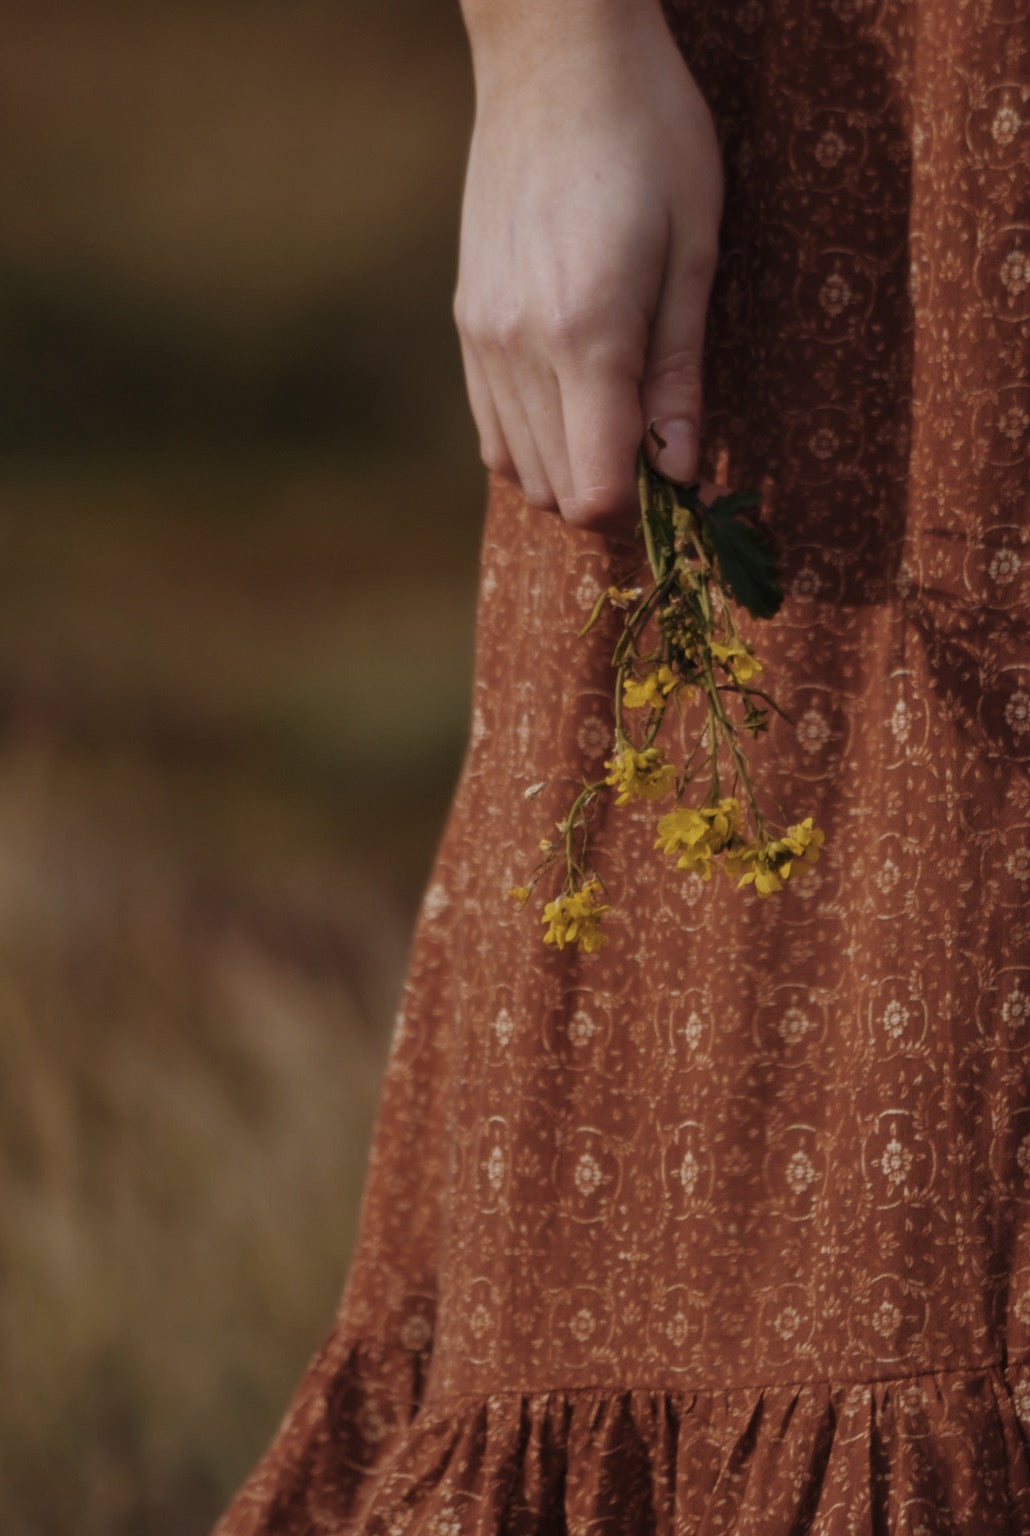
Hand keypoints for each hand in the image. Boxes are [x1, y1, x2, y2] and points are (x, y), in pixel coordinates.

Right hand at [454, 0, 723, 533]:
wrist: (554, 55)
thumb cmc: (650, 135)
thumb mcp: (694, 251)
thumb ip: (681, 373)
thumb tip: (680, 473)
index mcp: (585, 334)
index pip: (595, 490)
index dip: (643, 504)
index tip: (677, 472)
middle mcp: (518, 350)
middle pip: (558, 492)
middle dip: (611, 492)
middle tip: (657, 445)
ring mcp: (481, 338)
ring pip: (520, 469)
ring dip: (572, 469)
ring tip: (618, 419)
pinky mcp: (466, 323)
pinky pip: (491, 431)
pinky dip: (534, 443)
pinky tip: (572, 404)